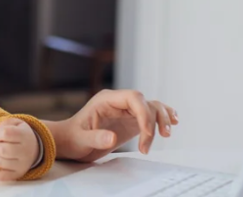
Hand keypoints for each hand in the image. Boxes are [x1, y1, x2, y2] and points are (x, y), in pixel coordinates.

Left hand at [0, 118, 39, 181]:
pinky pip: (2, 177)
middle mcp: (25, 151)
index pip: (6, 133)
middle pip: (2, 150)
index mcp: (24, 136)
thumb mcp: (15, 123)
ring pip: (1, 162)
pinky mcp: (17, 174)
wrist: (34, 148)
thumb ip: (4, 124)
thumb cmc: (20, 134)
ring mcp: (22, 165)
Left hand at [53, 90, 178, 162]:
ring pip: (152, 107)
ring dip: (162, 120)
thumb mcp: (80, 140)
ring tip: (166, 135)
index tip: (147, 134)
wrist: (70, 142)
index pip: (134, 98)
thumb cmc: (73, 138)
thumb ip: (95, 138)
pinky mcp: (131, 120)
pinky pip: (151, 114)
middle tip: (149, 144)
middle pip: (146, 103)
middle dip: (154, 121)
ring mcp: (126, 110)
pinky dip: (162, 117)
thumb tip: (113, 138)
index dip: (145, 114)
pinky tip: (173, 123)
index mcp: (106, 100)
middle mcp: (119, 102)